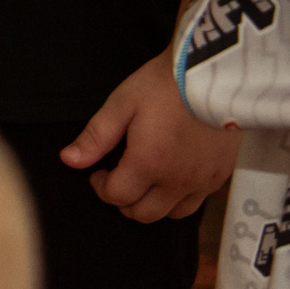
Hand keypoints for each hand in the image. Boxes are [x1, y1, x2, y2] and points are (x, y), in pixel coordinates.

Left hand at [62, 51, 239, 221]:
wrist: (211, 74)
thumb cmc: (165, 86)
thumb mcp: (122, 105)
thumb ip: (96, 137)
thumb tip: (69, 160)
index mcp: (148, 164)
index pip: (117, 196)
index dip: (101, 188)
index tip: (98, 174)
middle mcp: (176, 181)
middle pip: (144, 214)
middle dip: (123, 202)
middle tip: (117, 181)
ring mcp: (201, 181)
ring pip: (172, 214)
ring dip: (152, 205)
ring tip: (144, 183)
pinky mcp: (220, 175)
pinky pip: (196, 203)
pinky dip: (179, 199)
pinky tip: (172, 179)